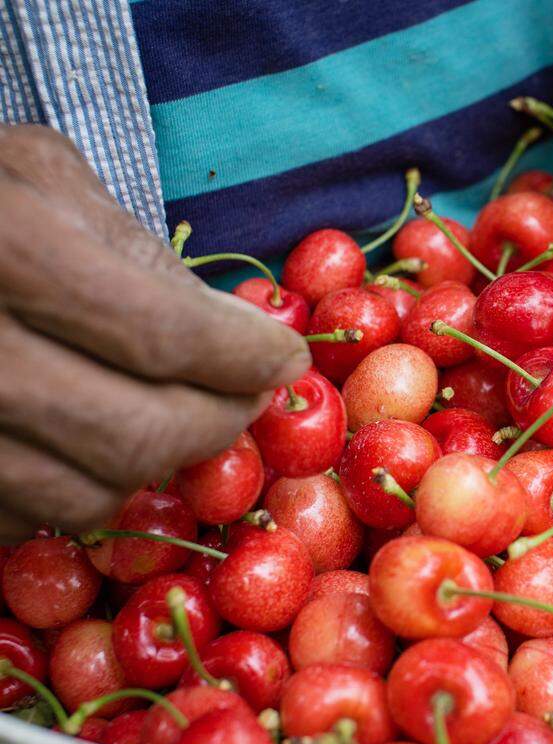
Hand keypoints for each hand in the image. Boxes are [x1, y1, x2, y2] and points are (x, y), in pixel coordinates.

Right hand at [0, 125, 309, 540]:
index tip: (285, 359)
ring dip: (151, 464)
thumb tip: (237, 332)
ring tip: (171, 415)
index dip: (244, 359)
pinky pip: (18, 519)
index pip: (164, 336)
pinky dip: (71, 488)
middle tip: (247, 397)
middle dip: (217, 422)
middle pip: (134, 434)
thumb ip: (139, 252)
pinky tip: (81, 439)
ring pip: (84, 494)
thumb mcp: (40, 176)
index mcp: (5, 246)